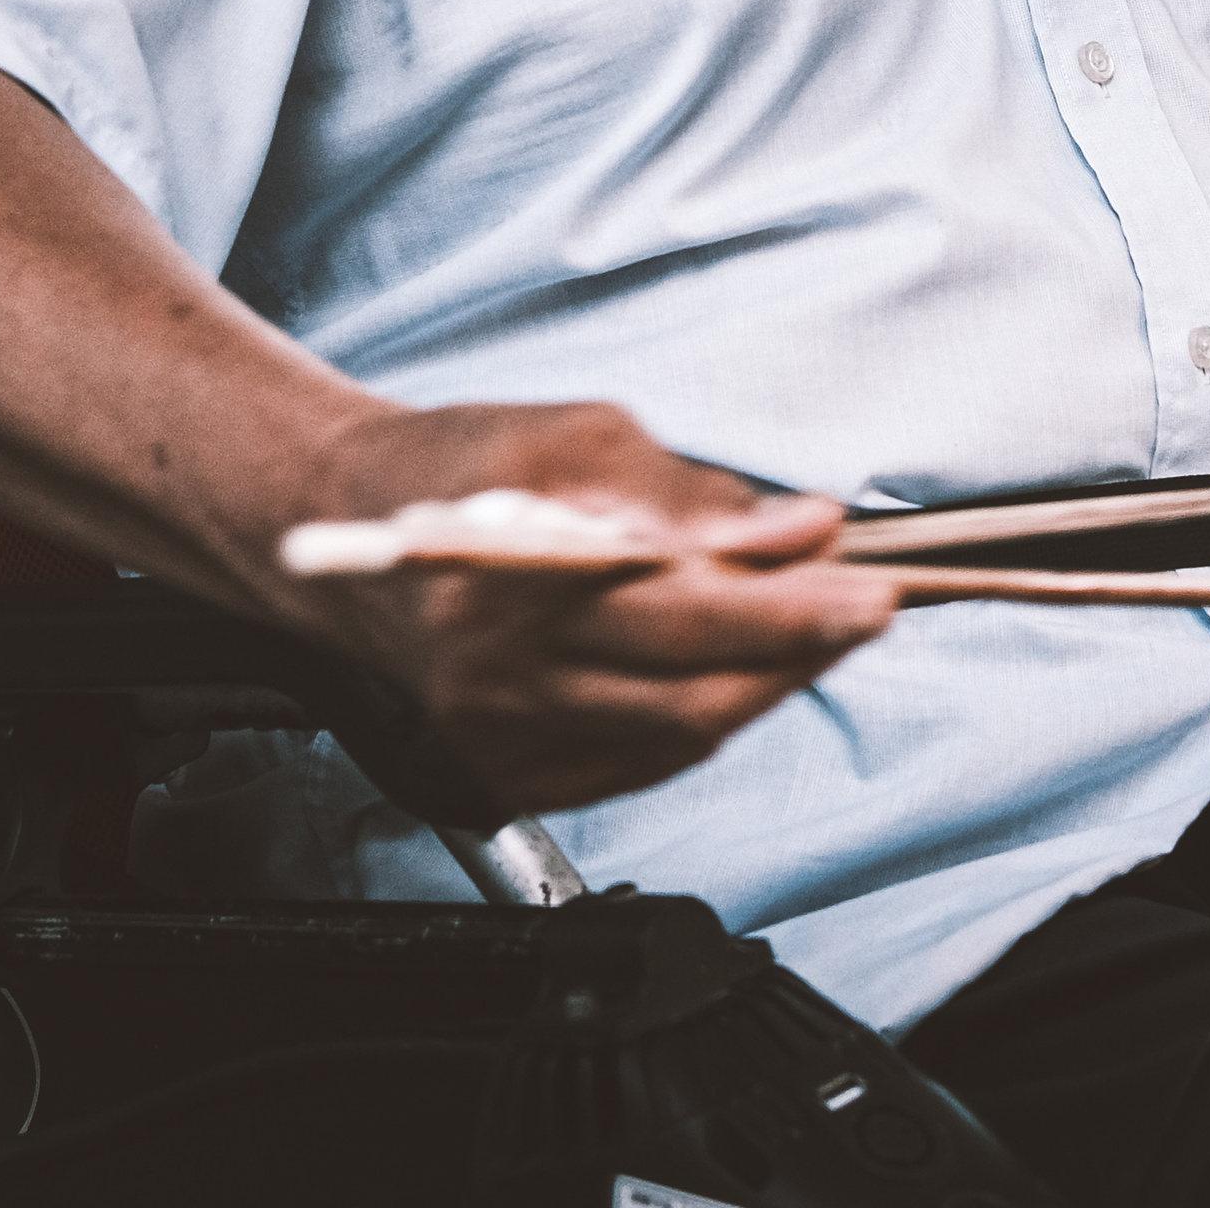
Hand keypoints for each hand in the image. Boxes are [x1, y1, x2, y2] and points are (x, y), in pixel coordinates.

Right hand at [282, 399, 895, 815]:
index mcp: (508, 582)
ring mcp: (502, 741)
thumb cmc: (458, 464)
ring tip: (816, 629)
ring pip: (676, 738)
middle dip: (798, 649)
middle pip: (689, 689)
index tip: (867, 581)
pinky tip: (734, 671)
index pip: (681, 612)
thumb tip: (797, 527)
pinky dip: (702, 720)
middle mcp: (500, 679)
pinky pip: (638, 766)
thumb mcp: (575, 433)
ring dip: (764, 685)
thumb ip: (686, 490)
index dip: (787, 608)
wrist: (340, 527)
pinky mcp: (507, 775)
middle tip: (869, 605)